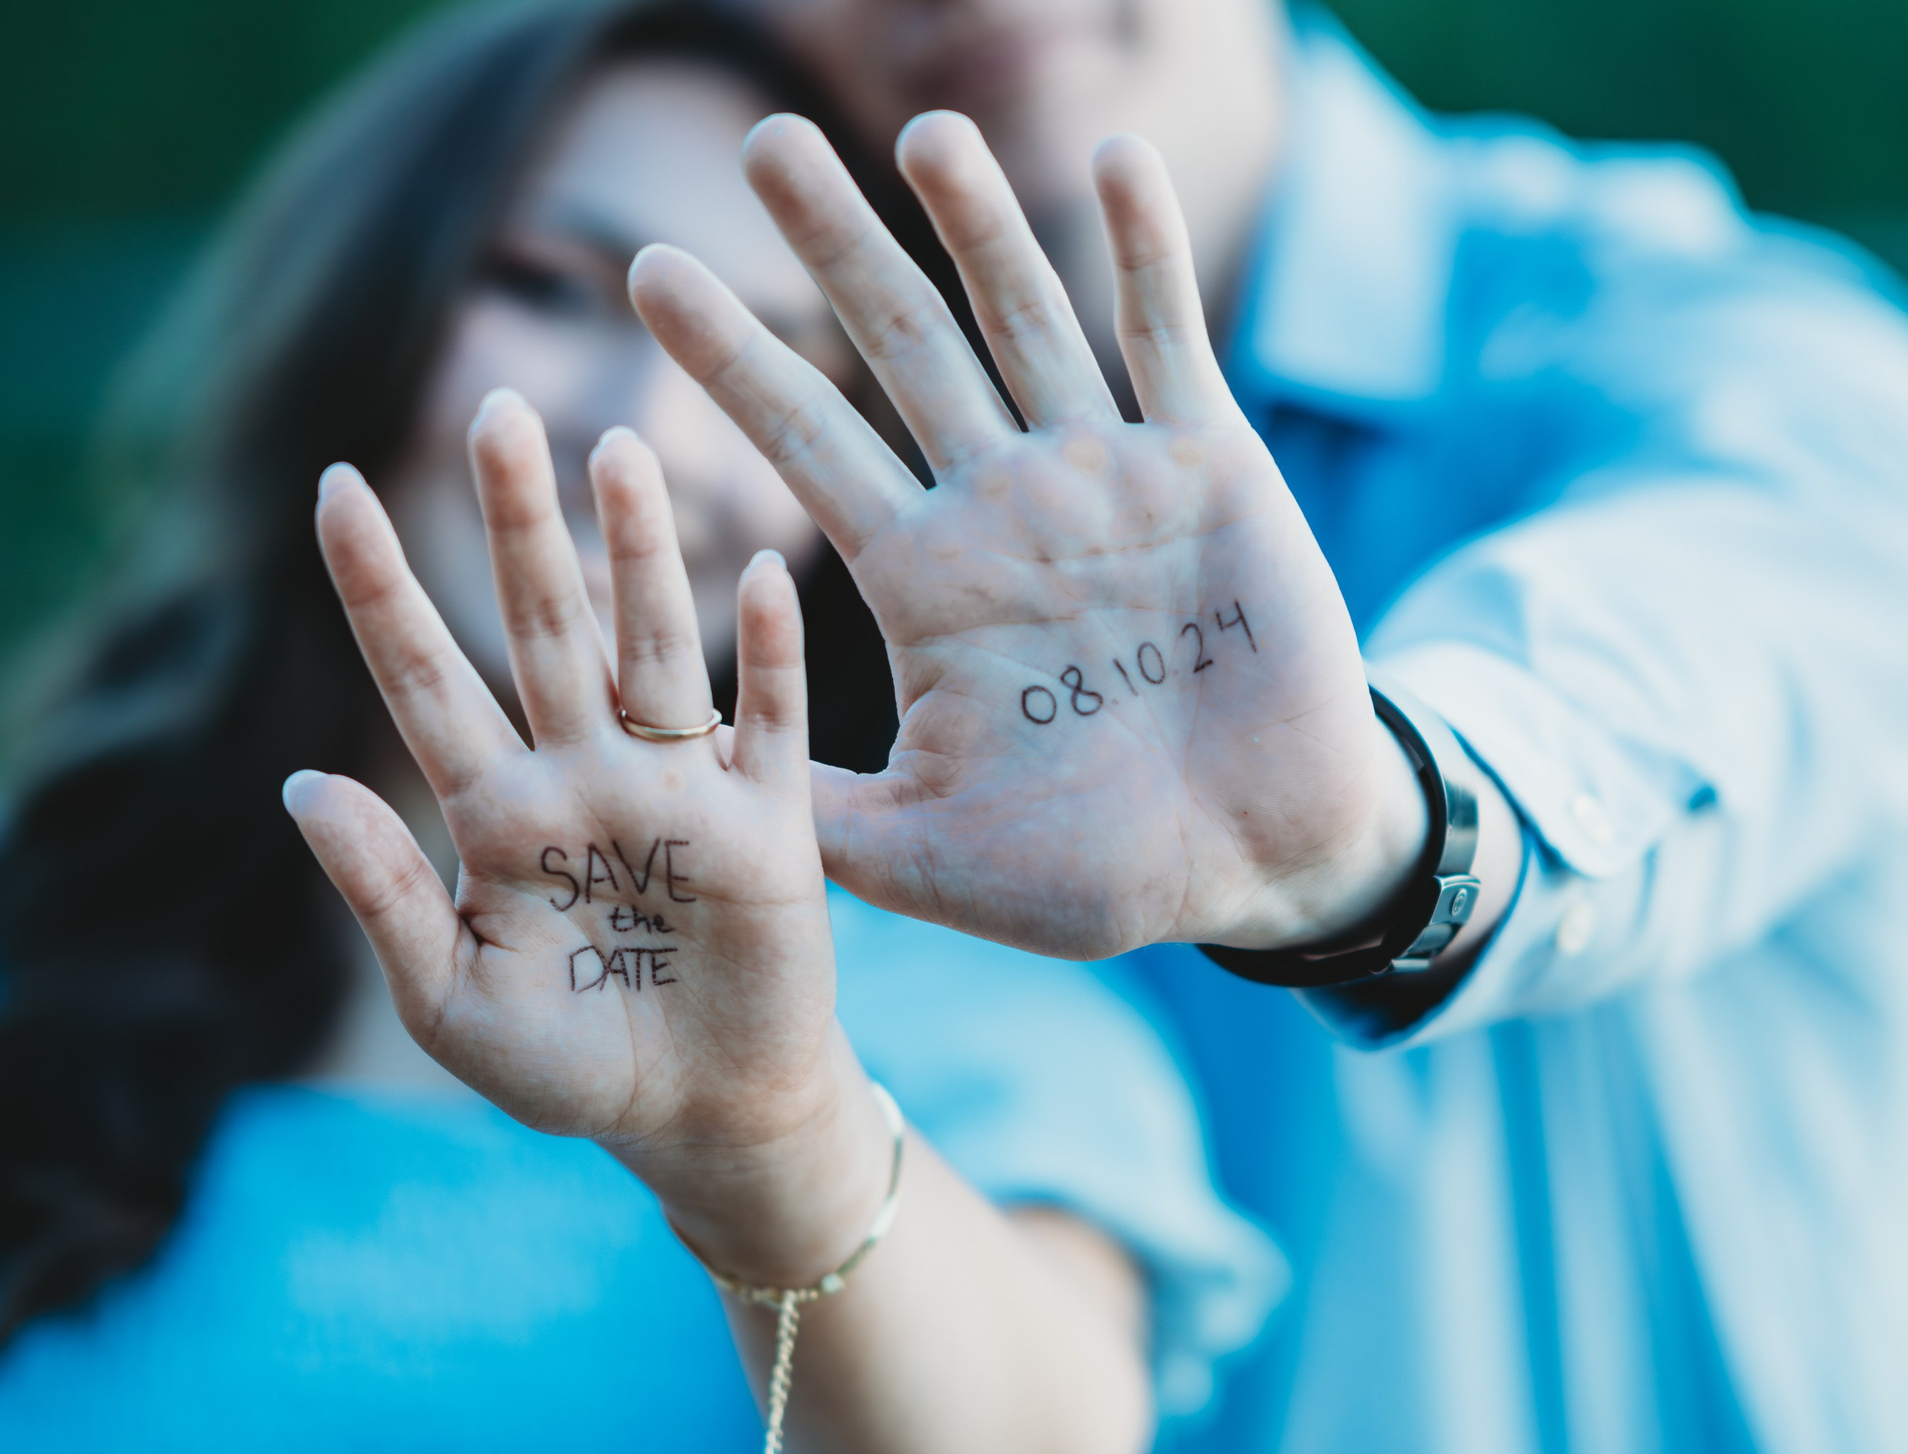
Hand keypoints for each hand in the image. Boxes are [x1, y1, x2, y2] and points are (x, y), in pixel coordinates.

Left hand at [285, 391, 883, 1279]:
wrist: (704, 1119)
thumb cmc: (571, 1069)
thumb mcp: (452, 1004)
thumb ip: (383, 896)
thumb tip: (300, 784)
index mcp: (498, 812)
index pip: (424, 677)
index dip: (379, 586)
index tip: (333, 486)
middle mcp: (585, 775)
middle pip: (542, 629)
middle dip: (516, 525)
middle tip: (495, 412)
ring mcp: (679, 791)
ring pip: (652, 649)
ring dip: (638, 556)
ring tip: (617, 455)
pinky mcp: (769, 825)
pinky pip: (768, 725)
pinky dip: (764, 658)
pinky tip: (754, 576)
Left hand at [626, 113, 1424, 960]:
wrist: (1258, 860)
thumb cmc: (1099, 870)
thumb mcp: (930, 857)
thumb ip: (817, 817)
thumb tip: (680, 790)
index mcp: (929, 582)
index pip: (808, 445)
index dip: (733, 360)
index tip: (648, 272)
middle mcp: (1005, 505)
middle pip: (903, 348)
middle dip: (835, 249)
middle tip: (763, 142)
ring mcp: (1109, 475)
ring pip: (1027, 321)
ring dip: (979, 223)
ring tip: (923, 129)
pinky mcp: (1212, 469)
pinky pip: (1168, 339)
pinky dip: (1145, 250)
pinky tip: (1111, 157)